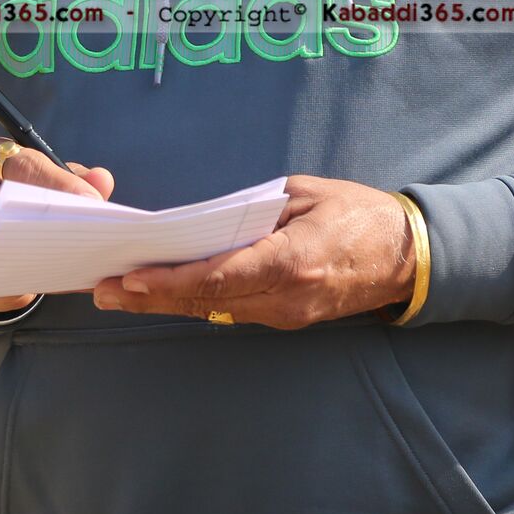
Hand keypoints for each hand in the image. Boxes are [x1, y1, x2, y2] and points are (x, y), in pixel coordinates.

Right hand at [0, 139, 114, 315]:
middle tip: (92, 229)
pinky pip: (9, 271)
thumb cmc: (20, 199)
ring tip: (88, 254)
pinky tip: (75, 275)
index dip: (59, 182)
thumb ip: (73, 177)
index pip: (22, 164)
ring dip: (50, 248)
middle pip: (10, 202)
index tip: (90, 201)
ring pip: (8, 241)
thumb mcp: (45, 179)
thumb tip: (102, 180)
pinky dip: (45, 273)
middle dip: (54, 214)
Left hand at [91, 174, 415, 329]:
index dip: (166, 282)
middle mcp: (284, 296)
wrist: (409, 256)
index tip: (128, 280)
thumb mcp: (303, 195)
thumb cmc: (357, 213)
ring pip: (215, 311)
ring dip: (168, 301)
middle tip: (104, 292)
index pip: (215, 277)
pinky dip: (197, 301)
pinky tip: (166, 291)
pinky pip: (234, 311)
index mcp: (289, 261)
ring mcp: (288, 314)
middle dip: (151, 297)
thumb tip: (205, 223)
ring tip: (122, 292)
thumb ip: (253, 211)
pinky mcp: (290, 318)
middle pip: (206, 302)